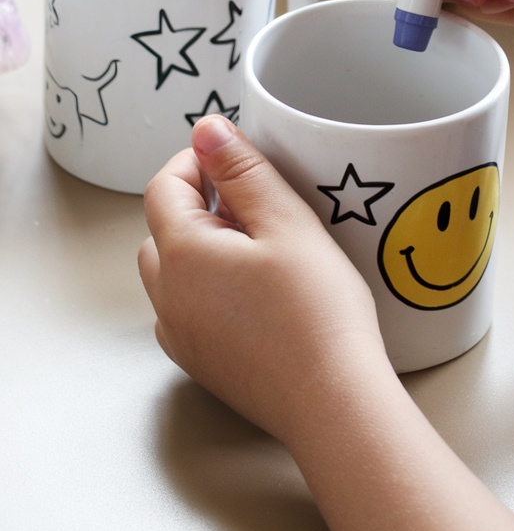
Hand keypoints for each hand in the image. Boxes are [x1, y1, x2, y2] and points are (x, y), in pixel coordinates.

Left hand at [138, 116, 383, 446]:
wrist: (334, 401)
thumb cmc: (317, 312)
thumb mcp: (287, 222)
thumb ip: (243, 170)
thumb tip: (205, 129)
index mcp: (181, 255)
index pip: (164, 187)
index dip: (197, 162)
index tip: (237, 158)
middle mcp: (168, 299)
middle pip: (162, 230)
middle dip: (200, 206)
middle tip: (256, 205)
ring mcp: (182, 338)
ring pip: (173, 274)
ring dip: (202, 250)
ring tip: (262, 250)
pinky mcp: (203, 365)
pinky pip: (189, 311)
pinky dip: (210, 291)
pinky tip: (260, 294)